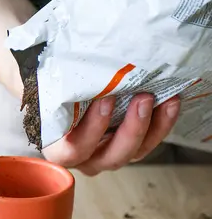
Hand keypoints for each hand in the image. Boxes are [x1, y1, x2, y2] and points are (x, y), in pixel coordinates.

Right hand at [43, 94, 180, 175]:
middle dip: (131, 130)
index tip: (105, 100)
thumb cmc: (49, 93)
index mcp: (58, 149)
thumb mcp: (47, 90)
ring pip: (133, 152)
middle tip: (142, 99)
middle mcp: (84, 158)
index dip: (91, 129)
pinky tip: (170, 103)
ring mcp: (107, 154)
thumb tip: (66, 61)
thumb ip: (55, 86)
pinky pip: (147, 143)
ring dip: (151, 127)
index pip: (72, 149)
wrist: (60, 95)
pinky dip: (161, 124)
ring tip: (163, 99)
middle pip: (110, 157)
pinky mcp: (127, 146)